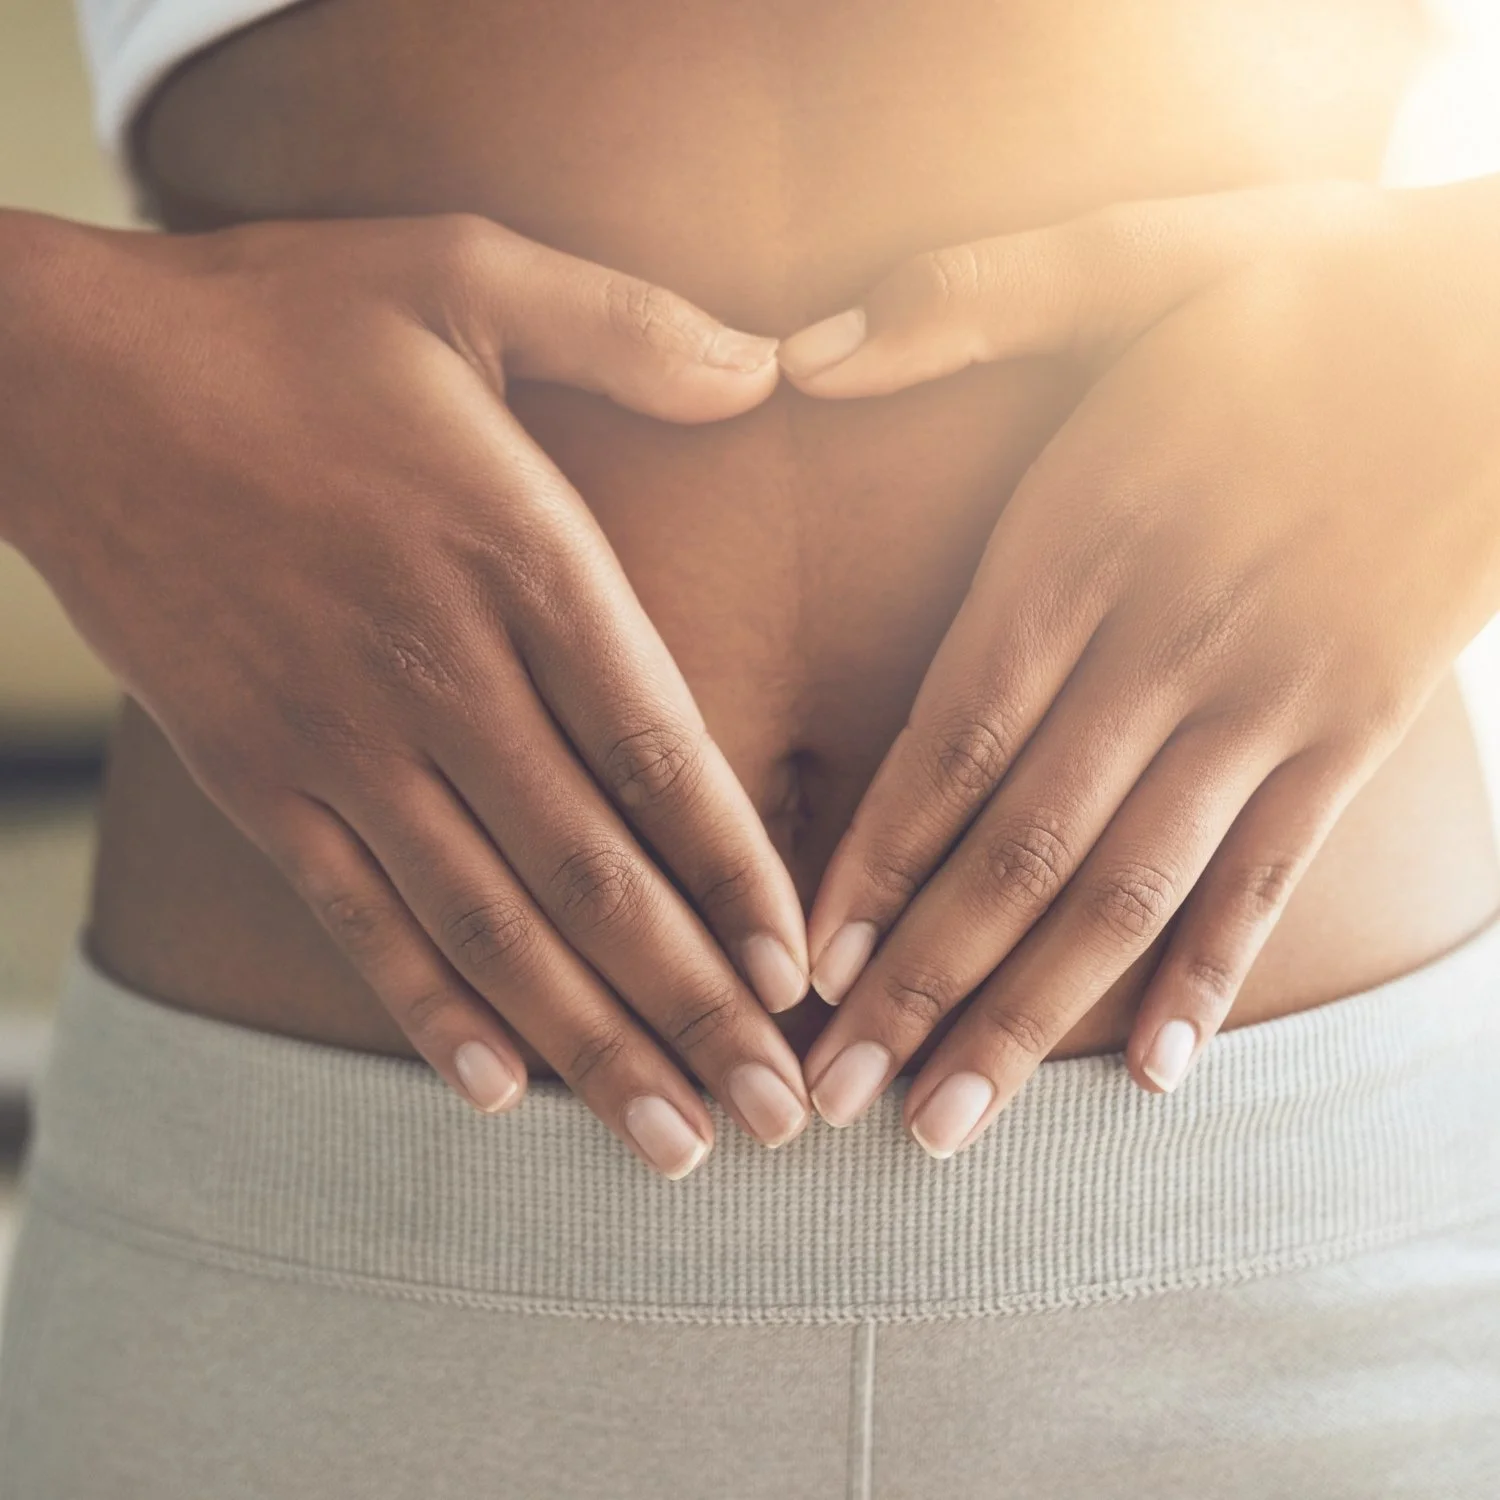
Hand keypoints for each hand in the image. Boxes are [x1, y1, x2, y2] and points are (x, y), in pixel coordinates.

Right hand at [1, 209, 811, 1175]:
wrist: (57, 374)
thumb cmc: (281, 319)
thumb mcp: (465, 274)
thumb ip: (631, 326)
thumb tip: (775, 361)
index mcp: (516, 554)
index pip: (659, 752)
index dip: (737, 874)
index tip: (800, 972)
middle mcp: (437, 669)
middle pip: (593, 874)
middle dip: (694, 1007)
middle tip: (776, 1118)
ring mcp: (338, 738)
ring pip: (488, 926)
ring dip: (589, 1044)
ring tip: (671, 1143)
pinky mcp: (256, 774)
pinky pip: (357, 918)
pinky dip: (430, 1009)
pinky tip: (497, 1091)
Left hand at [778, 178, 1499, 1153]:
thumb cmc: (1314, 289)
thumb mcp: (1137, 253)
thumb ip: (965, 299)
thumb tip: (800, 353)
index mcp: (1087, 539)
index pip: (951, 738)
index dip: (869, 861)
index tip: (800, 967)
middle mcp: (1168, 644)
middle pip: (1018, 848)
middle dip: (915, 983)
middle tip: (831, 1097)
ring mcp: (1269, 702)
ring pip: (1126, 892)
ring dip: (1028, 1016)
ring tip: (944, 1125)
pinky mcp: (1355, 729)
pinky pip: (1268, 877)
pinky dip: (1205, 976)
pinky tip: (1147, 1073)